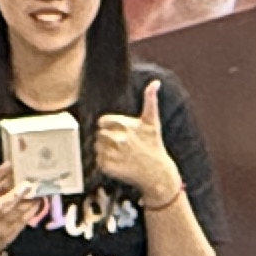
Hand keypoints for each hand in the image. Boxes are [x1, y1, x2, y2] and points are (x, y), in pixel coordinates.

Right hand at [0, 158, 37, 255]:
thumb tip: (11, 172)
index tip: (9, 164)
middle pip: (2, 204)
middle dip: (17, 194)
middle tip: (30, 184)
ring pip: (17, 213)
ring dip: (30, 201)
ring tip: (40, 190)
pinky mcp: (8, 235)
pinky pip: (23, 221)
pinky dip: (31, 210)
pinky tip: (37, 202)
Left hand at [94, 81, 177, 209]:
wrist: (157, 173)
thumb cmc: (153, 145)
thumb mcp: (152, 122)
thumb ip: (150, 100)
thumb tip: (155, 82)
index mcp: (125, 125)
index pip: (102, 121)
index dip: (109, 126)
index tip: (119, 132)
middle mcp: (119, 139)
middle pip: (99, 135)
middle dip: (107, 139)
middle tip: (122, 145)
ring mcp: (113, 153)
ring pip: (97, 147)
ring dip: (105, 150)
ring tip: (121, 154)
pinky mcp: (109, 167)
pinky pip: (98, 161)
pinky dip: (105, 163)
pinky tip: (118, 164)